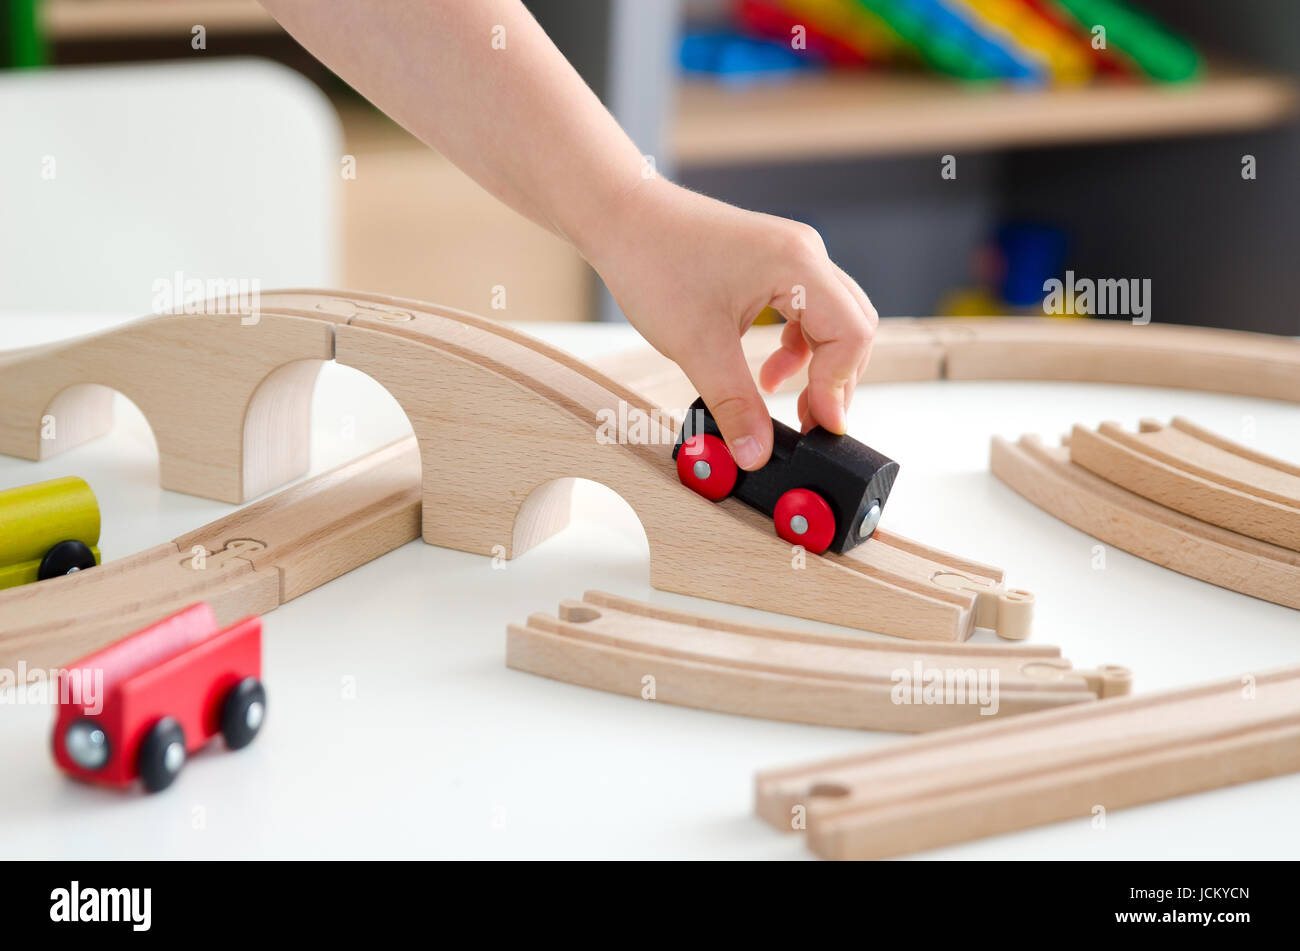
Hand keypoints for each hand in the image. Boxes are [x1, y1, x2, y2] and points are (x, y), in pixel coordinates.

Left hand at [588, 178, 877, 469]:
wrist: (619, 216)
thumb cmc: (653, 262)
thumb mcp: (697, 348)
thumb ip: (734, 404)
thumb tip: (757, 453)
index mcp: (797, 264)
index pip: (852, 333)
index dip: (841, 387)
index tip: (820, 426)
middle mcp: (803, 253)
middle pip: (852, 326)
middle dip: (836, 380)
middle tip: (808, 422)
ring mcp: (789, 254)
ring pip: (831, 319)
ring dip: (818, 366)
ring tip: (789, 402)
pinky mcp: (770, 262)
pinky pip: (805, 311)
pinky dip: (797, 347)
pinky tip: (769, 374)